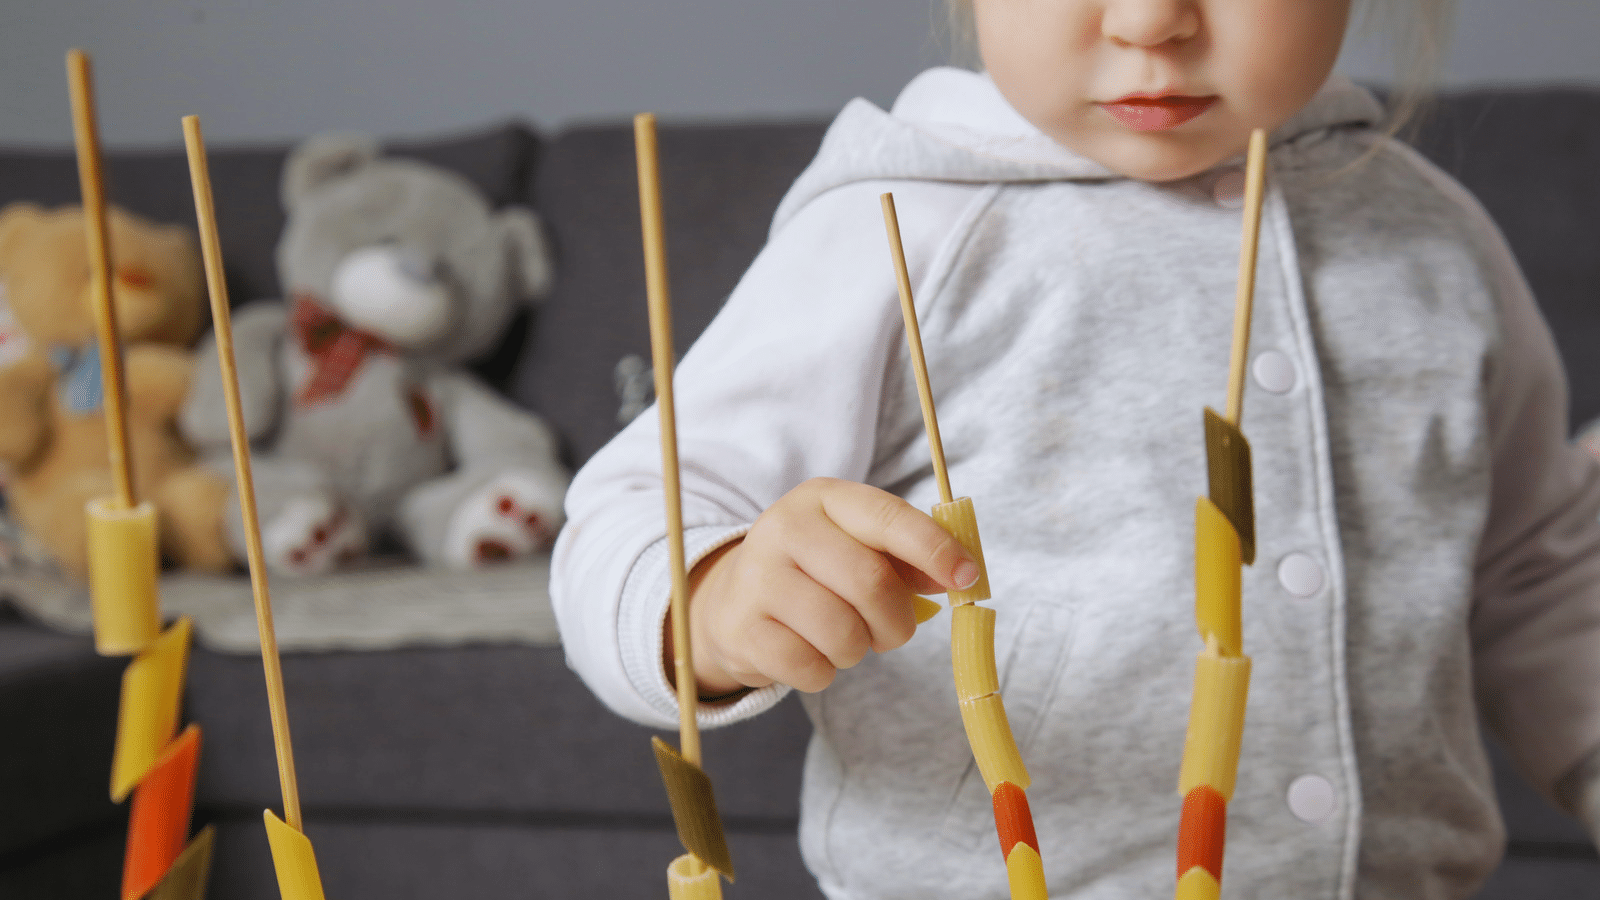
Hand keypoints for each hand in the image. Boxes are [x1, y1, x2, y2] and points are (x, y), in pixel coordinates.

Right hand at [670, 477, 978, 695]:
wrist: (732, 600)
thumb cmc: (815, 571)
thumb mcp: (857, 546)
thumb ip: (909, 558)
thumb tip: (960, 575)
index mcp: (824, 498)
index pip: (888, 518)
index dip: (934, 549)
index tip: (967, 578)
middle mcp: (785, 528)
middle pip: (870, 583)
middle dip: (896, 621)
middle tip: (893, 632)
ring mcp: (758, 578)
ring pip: (842, 633)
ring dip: (858, 650)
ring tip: (843, 638)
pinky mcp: (742, 629)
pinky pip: (811, 668)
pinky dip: (824, 672)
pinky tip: (809, 652)